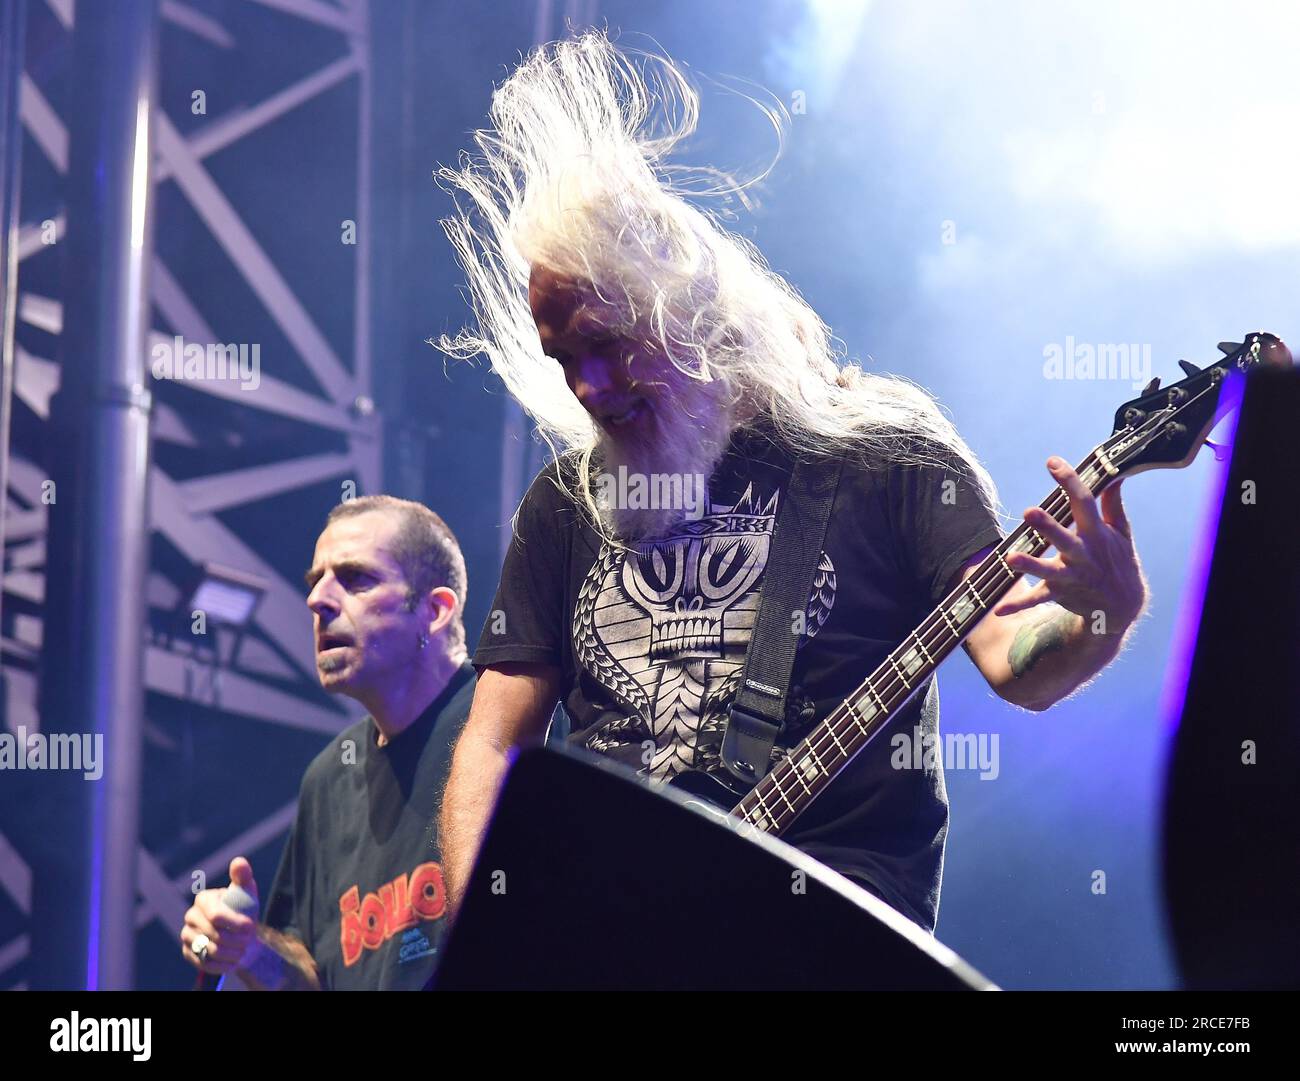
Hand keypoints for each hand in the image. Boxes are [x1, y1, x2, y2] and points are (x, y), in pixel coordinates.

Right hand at [180, 857, 259, 974]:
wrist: (240, 932)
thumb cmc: (244, 908)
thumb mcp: (247, 891)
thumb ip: (243, 876)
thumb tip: (239, 861)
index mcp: (203, 899)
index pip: (216, 915)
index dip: (236, 923)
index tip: (251, 927)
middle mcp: (190, 917)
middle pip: (215, 934)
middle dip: (237, 939)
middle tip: (249, 940)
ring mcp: (187, 936)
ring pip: (211, 950)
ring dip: (232, 953)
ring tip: (243, 950)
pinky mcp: (188, 953)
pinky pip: (205, 964)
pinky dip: (223, 964)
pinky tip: (234, 961)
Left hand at [994, 456, 1146, 634]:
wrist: (1123, 606)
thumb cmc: (1119, 562)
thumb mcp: (1122, 533)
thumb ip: (1113, 505)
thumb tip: (1115, 476)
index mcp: (1096, 534)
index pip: (1084, 502)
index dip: (1069, 481)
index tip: (1053, 462)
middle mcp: (1082, 554)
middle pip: (1063, 538)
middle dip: (1047, 526)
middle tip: (1028, 511)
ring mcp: (1070, 576)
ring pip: (1047, 571)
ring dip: (1029, 565)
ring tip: (1010, 558)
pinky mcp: (1059, 593)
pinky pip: (1036, 600)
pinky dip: (1018, 605)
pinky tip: (998, 609)